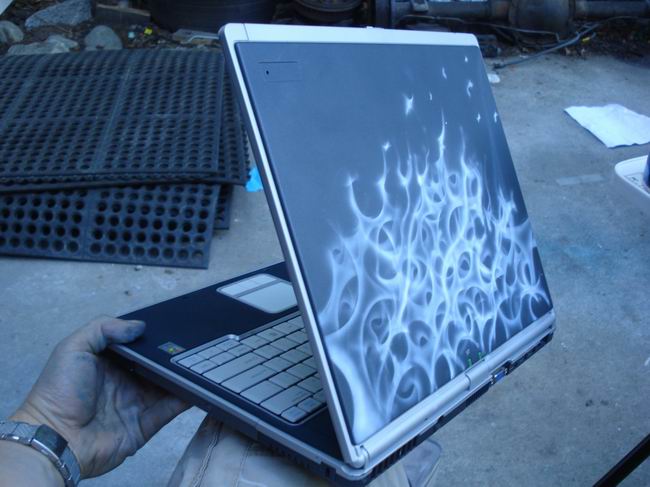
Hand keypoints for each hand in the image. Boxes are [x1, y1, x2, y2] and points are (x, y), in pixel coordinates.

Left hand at [11, 317, 188, 478]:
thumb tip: (139, 327)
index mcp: (109, 364)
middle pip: (156, 367)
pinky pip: (169, 410)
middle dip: (173, 357)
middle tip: (193, 344)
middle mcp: (125, 382)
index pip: (138, 348)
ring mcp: (136, 404)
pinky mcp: (144, 426)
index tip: (174, 328)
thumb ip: (104, 329)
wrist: (55, 439)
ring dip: (182, 376)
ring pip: (167, 387)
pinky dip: (185, 399)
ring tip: (201, 362)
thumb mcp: (73, 348)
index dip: (153, 339)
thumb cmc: (59, 392)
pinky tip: (197, 385)